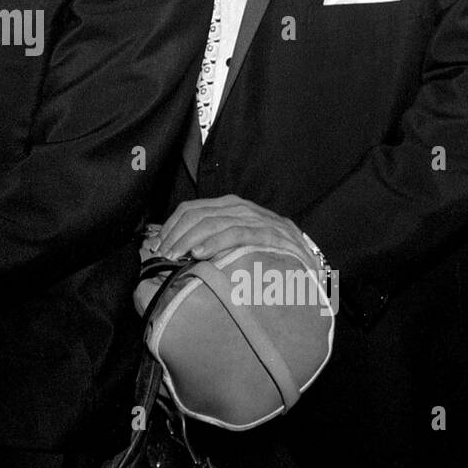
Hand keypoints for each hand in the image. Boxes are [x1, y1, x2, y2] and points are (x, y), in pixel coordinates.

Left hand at [155, 194, 313, 266]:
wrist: (311, 260)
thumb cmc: (268, 255)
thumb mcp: (236, 243)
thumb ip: (211, 241)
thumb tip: (177, 251)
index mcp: (229, 207)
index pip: (191, 209)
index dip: (170, 226)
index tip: (156, 246)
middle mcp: (239, 207)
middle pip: (196, 215)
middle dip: (174, 235)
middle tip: (160, 255)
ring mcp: (254, 218)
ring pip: (211, 222)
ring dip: (187, 240)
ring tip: (174, 256)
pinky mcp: (268, 233)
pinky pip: (235, 234)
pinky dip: (214, 243)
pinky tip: (199, 253)